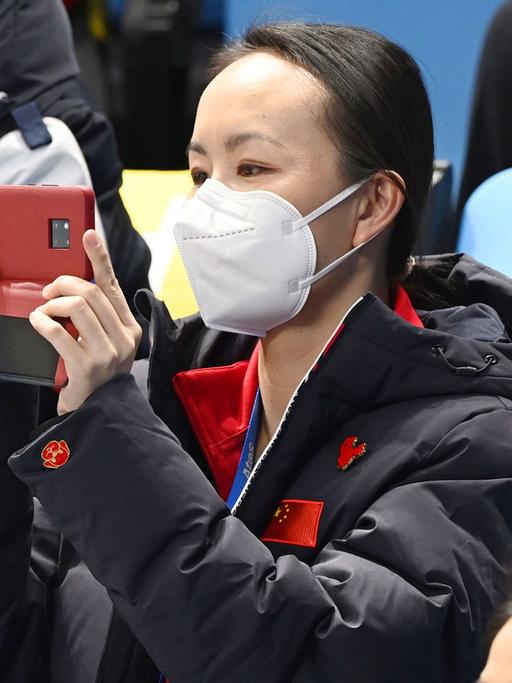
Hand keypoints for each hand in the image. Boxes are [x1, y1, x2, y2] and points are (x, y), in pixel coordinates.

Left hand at [29, 230, 141, 414]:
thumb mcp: (106, 342)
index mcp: (130, 328)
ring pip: (77, 307)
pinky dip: (43, 322)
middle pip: (91, 293)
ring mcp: (108, 353)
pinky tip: (37, 321)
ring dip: (53, 304)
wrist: (99, 412)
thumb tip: (74, 288)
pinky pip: (59, 332)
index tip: (88, 236)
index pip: (113, 286)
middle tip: (49, 291)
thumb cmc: (97, 374)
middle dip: (64, 284)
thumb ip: (98, 318)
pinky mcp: (87, 366)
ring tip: (44, 311)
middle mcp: (124, 338)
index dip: (100, 258)